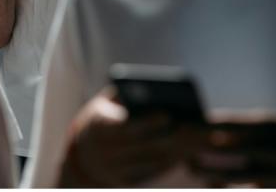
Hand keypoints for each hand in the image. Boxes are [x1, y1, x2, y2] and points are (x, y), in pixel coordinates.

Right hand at [59, 90, 189, 186]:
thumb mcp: (106, 102)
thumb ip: (126, 95)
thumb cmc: (103, 117)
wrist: (82, 153)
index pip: (125, 127)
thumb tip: (155, 93)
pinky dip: (167, 164)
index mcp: (97, 127)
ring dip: (173, 153)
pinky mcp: (121, 182)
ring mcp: (112, 170)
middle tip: (191, 128)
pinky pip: (149, 175)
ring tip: (193, 141)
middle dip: (168, 137)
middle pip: (142, 146)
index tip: (168, 114)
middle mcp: (103, 151)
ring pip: (149, 162)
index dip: (147, 122)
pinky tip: (182, 154)